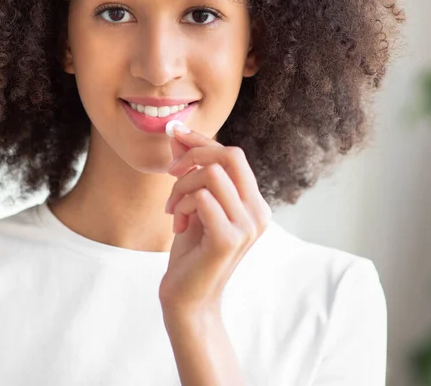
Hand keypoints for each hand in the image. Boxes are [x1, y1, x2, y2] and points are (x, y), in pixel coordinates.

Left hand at [158, 124, 271, 316]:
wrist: (188, 298)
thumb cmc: (191, 250)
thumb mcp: (190, 202)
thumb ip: (189, 169)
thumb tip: (177, 133)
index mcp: (254, 201)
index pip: (232, 154)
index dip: (202, 140)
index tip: (175, 133)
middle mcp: (258, 212)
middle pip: (230, 155)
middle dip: (194, 156)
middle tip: (172, 173)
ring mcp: (247, 226)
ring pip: (210, 175)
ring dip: (181, 187)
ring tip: (174, 209)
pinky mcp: (229, 239)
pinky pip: (201, 198)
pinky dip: (182, 205)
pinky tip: (178, 223)